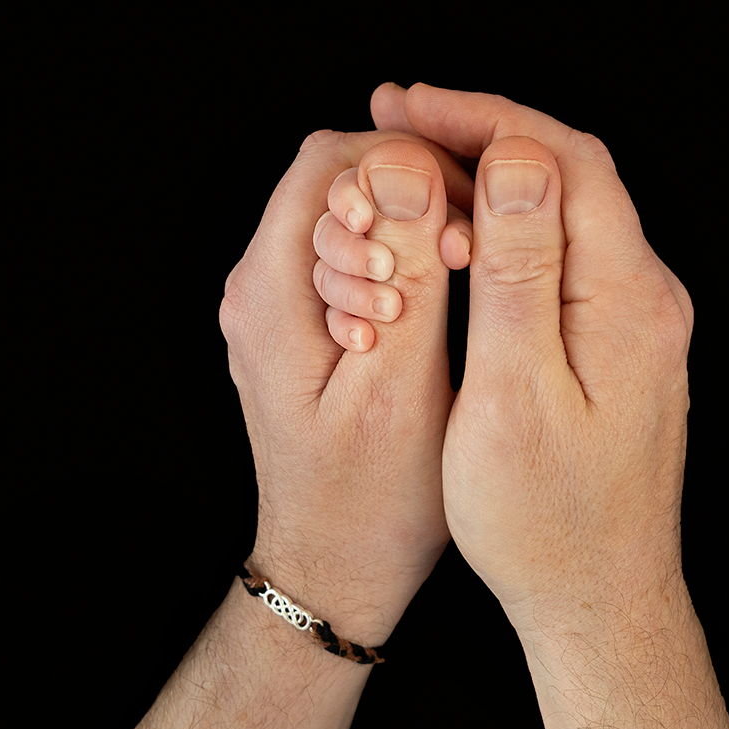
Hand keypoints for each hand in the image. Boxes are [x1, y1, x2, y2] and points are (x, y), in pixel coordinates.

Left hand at [219, 128, 472, 642]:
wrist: (335, 565)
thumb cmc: (369, 500)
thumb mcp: (400, 388)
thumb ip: (409, 273)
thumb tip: (408, 166)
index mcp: (269, 294)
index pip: (328, 164)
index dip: (407, 168)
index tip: (465, 219)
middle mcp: (260, 287)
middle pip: (337, 179)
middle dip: (414, 194)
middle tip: (469, 251)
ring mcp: (279, 303)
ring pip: (349, 212)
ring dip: (410, 226)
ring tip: (458, 275)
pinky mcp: (304, 321)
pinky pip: (351, 253)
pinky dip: (400, 258)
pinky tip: (435, 298)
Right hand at [372, 83, 693, 624]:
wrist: (598, 596)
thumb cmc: (545, 519)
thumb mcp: (512, 395)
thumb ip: (519, 272)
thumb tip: (517, 160)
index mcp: (627, 297)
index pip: (561, 160)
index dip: (481, 117)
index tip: (403, 105)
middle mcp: (647, 295)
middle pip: (570, 170)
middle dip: (482, 128)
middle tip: (396, 112)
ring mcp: (636, 318)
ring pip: (567, 207)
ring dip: (492, 171)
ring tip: (415, 154)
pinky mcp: (618, 342)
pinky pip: (568, 251)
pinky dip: (510, 220)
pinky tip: (462, 224)